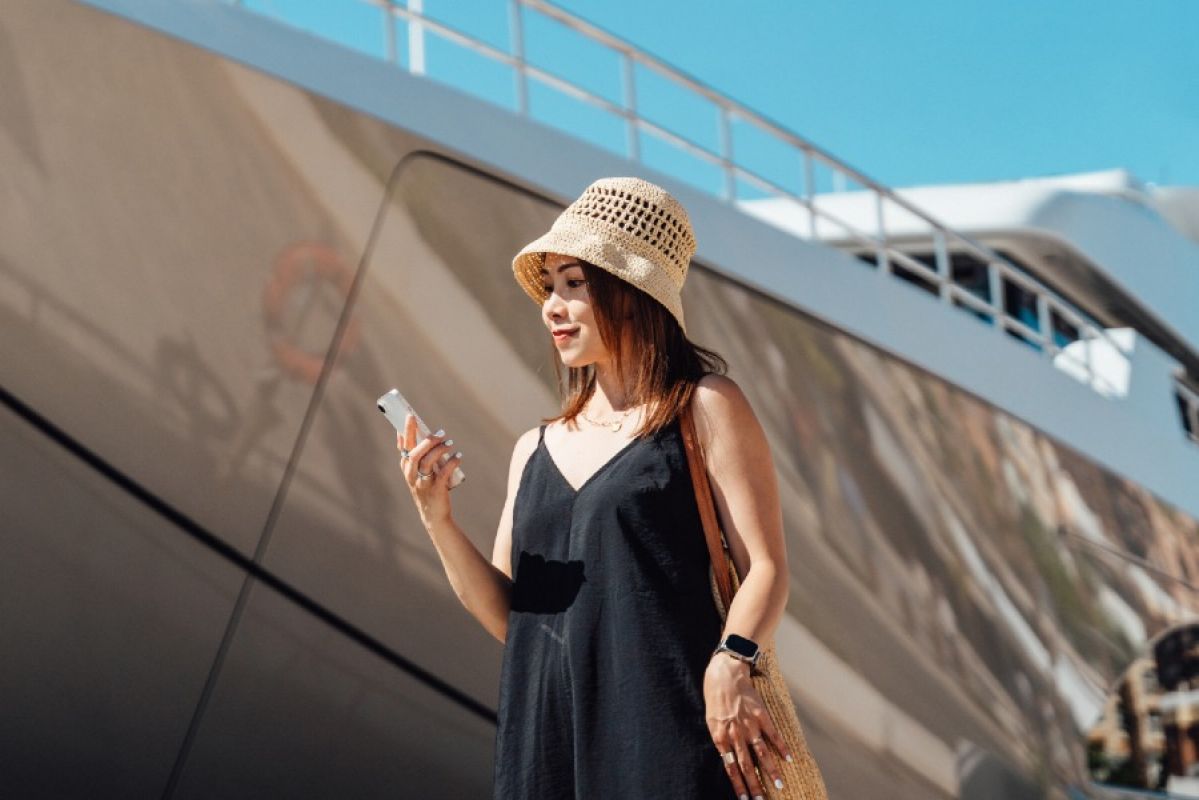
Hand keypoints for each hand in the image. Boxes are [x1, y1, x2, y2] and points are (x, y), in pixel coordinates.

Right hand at [397, 412, 462, 526]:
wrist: (433, 515)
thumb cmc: (427, 489)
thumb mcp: (420, 473)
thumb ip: (421, 457)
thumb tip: (429, 436)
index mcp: (407, 469)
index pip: (403, 448)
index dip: (406, 432)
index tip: (411, 417)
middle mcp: (411, 476)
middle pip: (414, 454)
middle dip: (427, 440)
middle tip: (441, 433)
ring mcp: (422, 483)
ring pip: (427, 462)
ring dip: (439, 450)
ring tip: (450, 443)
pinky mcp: (435, 491)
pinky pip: (443, 473)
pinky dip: (452, 462)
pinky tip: (458, 456)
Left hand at [704, 652, 792, 799]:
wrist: (725, 673)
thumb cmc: (715, 697)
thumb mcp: (712, 721)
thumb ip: (721, 739)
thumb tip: (728, 758)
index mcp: (720, 737)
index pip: (730, 767)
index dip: (738, 784)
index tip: (745, 799)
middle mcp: (735, 733)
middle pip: (746, 765)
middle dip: (755, 785)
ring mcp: (749, 724)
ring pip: (761, 753)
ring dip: (771, 771)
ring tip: (779, 785)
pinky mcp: (761, 714)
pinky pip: (773, 734)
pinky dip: (781, 747)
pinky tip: (789, 758)